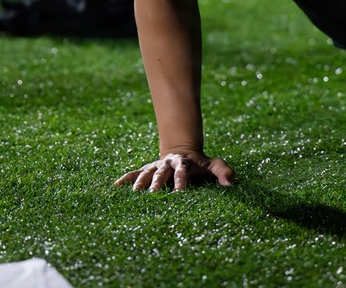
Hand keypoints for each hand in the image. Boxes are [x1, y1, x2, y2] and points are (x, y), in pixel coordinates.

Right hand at [114, 152, 233, 191]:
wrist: (182, 150)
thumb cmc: (200, 163)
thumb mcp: (214, 164)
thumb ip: (223, 171)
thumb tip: (230, 184)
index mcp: (184, 163)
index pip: (182, 172)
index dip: (181, 182)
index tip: (181, 193)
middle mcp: (168, 163)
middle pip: (162, 173)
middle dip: (158, 183)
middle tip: (154, 194)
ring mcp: (156, 166)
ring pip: (147, 173)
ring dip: (141, 182)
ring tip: (135, 194)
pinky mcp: (147, 169)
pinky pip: (134, 173)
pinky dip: (125, 179)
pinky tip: (115, 187)